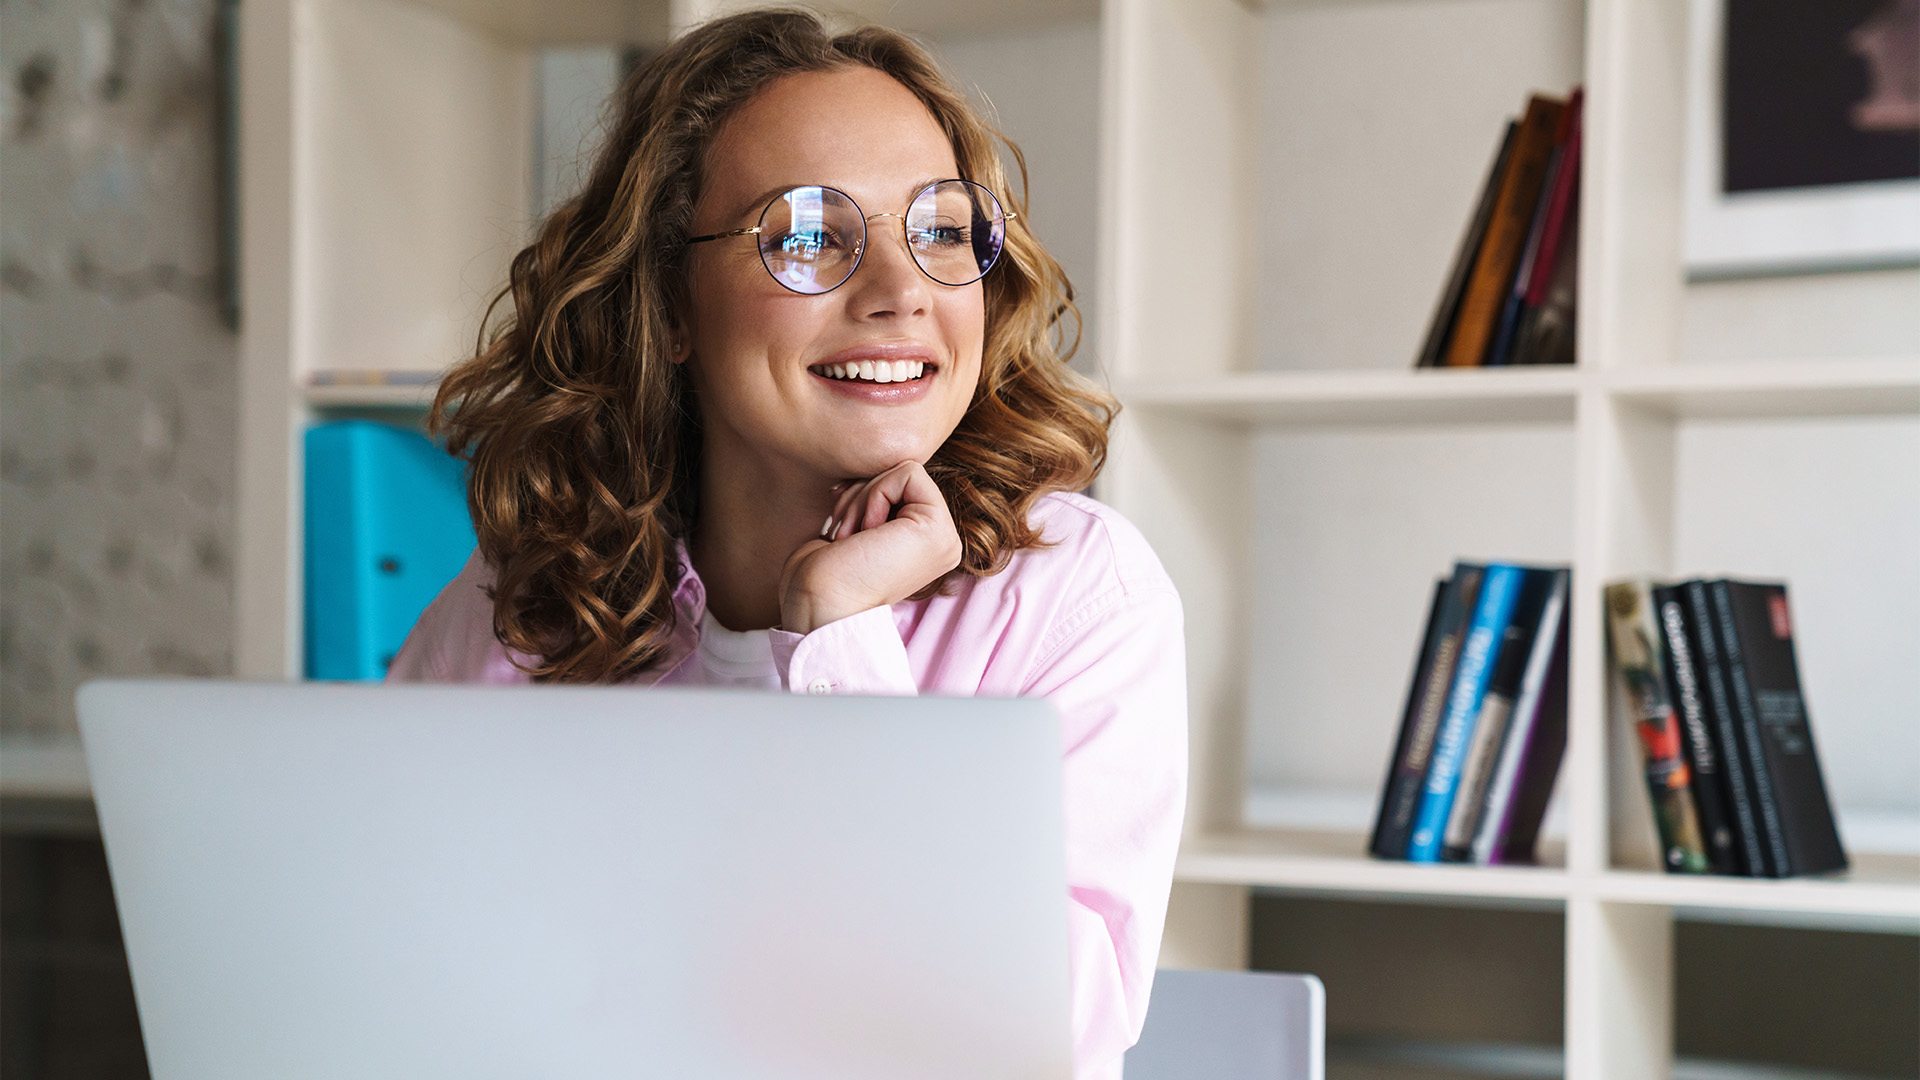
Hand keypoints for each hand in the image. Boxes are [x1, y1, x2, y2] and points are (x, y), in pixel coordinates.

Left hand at [778, 461, 962, 634]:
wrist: (820, 607)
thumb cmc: (823, 577)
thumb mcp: (855, 528)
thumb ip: (875, 501)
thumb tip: (866, 466)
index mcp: (925, 545)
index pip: (898, 484)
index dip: (862, 496)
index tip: (846, 534)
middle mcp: (942, 543)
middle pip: (900, 475)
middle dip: (861, 496)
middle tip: (849, 539)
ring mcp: (945, 538)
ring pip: (901, 471)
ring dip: (862, 501)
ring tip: (853, 541)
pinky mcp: (938, 530)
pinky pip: (906, 473)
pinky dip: (873, 496)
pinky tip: (864, 534)